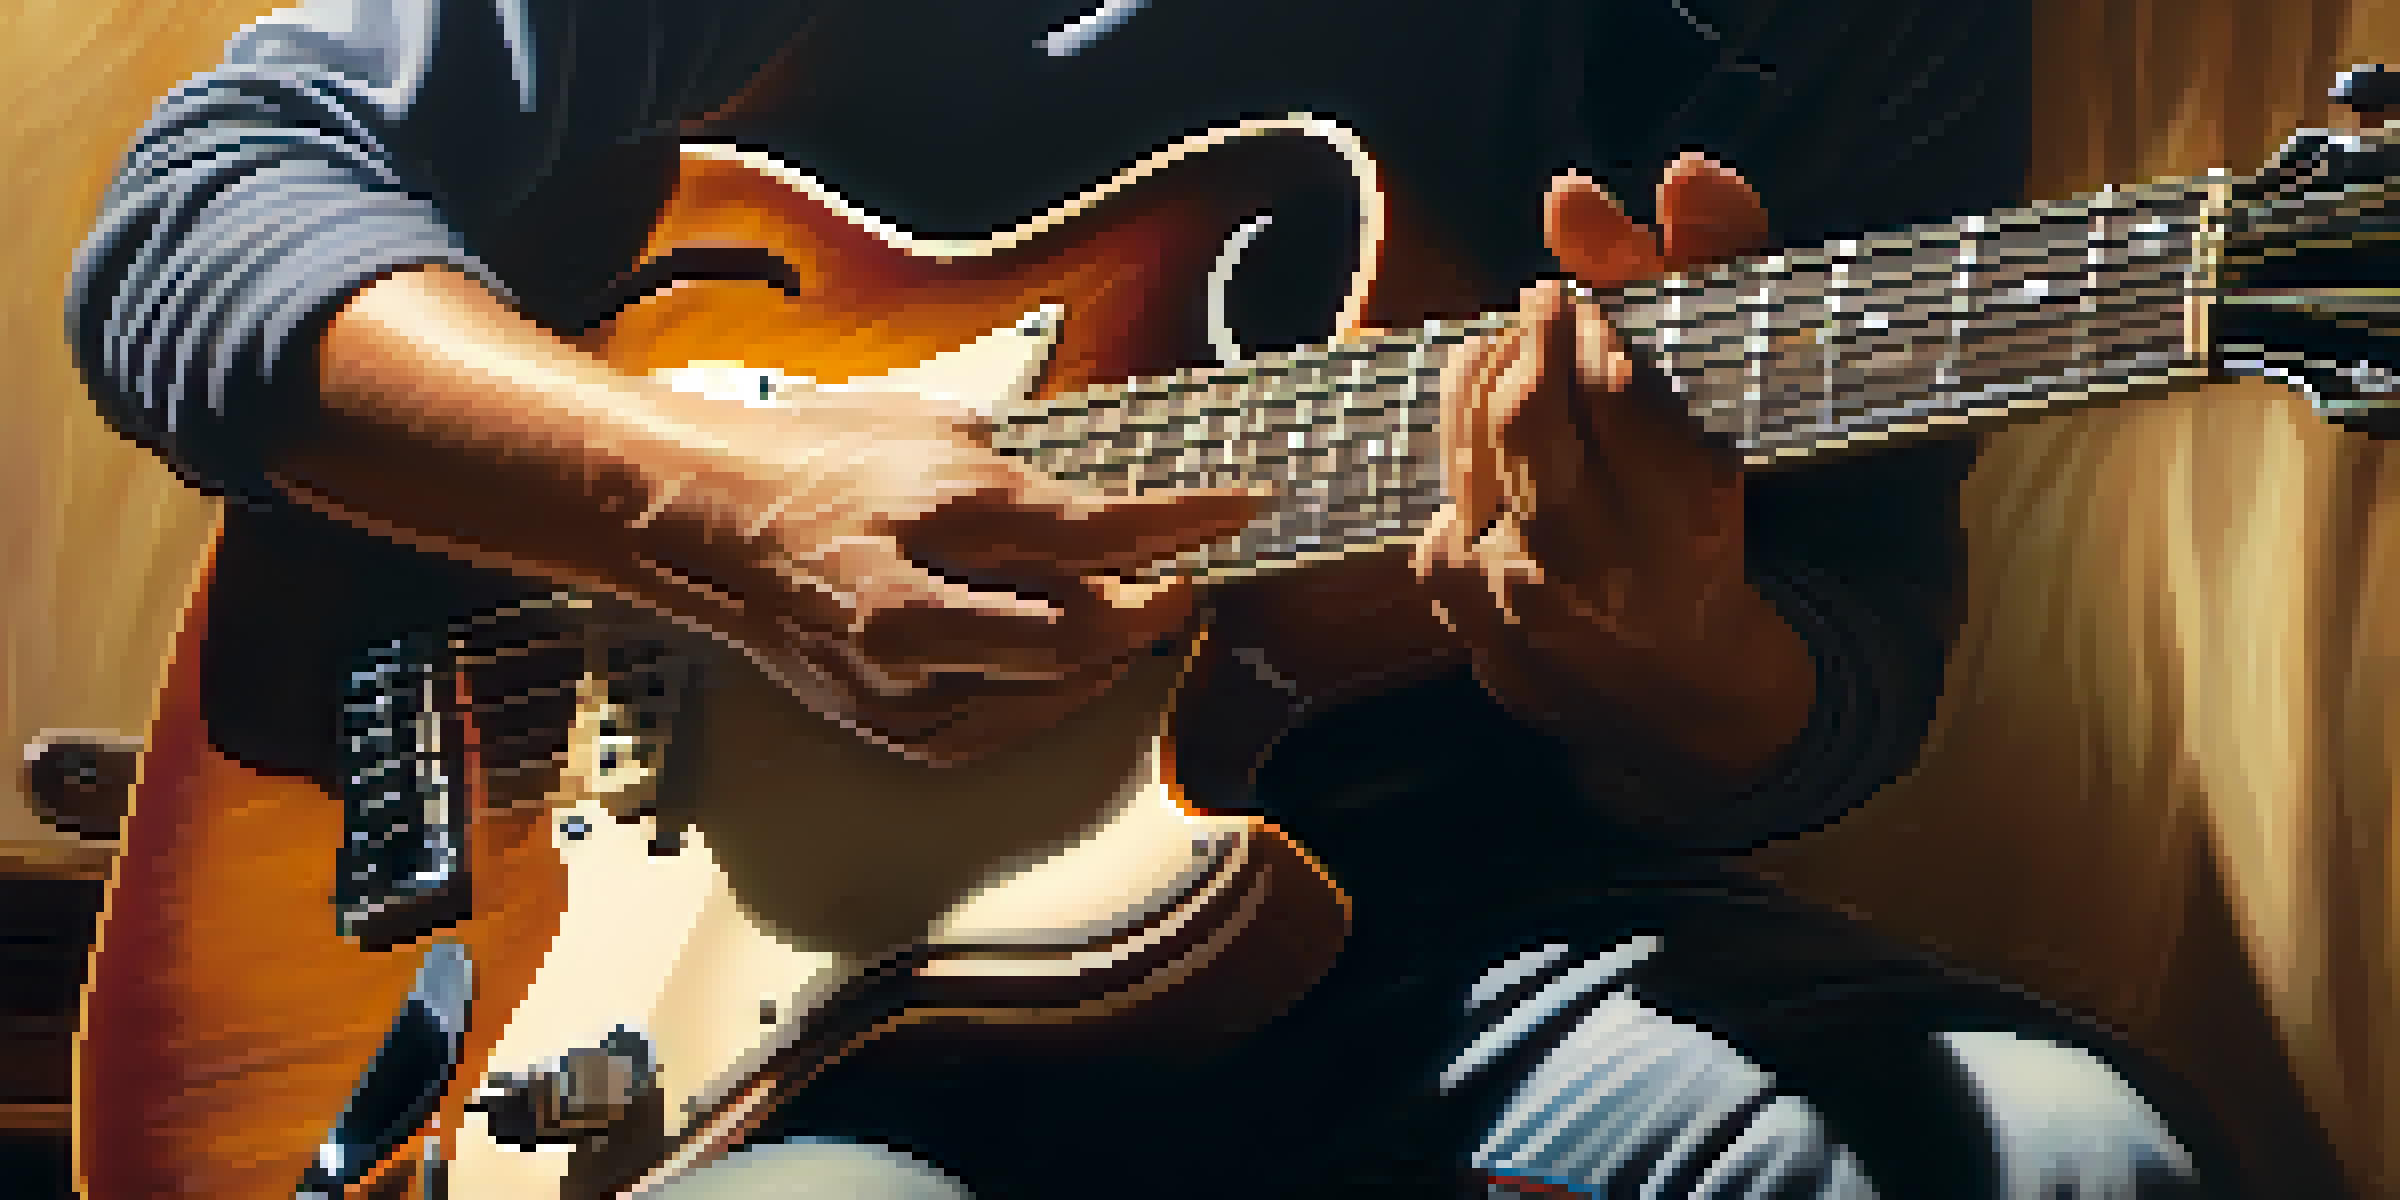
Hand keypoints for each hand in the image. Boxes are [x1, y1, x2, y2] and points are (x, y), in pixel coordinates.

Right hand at [299, 265, 1258, 766]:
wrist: (698, 523)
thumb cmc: (812, 458)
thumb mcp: (931, 424)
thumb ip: (1020, 468)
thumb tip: (1098, 498)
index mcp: (932, 509)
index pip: (1094, 528)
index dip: (1183, 523)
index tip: (1241, 511)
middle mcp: (916, 605)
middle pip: (1080, 628)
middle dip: (1152, 608)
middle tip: (1183, 585)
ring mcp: (895, 676)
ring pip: (1045, 688)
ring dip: (1110, 656)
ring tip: (1139, 621)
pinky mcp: (882, 722)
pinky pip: (996, 728)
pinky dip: (1048, 698)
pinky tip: (1072, 669)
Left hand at [1411, 154, 1811, 772]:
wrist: (1668, 695)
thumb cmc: (1701, 535)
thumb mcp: (1726, 417)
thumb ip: (1710, 277)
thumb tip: (1687, 171)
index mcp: (1688, 524)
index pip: (1619, 395)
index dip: (1592, 333)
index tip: (1586, 306)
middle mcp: (1598, 568)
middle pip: (1531, 420)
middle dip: (1532, 341)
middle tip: (1547, 300)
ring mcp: (1515, 595)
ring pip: (1472, 448)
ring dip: (1490, 376)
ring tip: (1520, 346)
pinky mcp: (1457, 605)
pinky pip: (1438, 491)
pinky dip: (1463, 443)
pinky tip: (1491, 428)